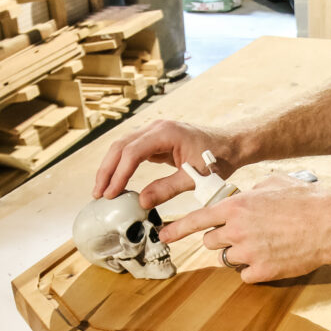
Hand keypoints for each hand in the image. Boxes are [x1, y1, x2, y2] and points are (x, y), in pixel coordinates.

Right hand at [93, 120, 239, 208]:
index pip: (132, 152)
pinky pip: (132, 150)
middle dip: (107, 170)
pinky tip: (116, 181)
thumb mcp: (195, 178)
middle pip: (120, 146)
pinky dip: (121, 165)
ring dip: (111, 167)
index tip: (111, 194)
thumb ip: (167, 189)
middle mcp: (157, 127)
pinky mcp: (156, 139)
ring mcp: (155, 131)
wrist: (232, 145)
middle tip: (98, 194)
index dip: (118, 174)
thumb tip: (141, 202)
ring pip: (123, 146)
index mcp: (166, 133)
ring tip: (102, 190)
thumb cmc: (218, 159)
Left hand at [160, 175, 330, 282]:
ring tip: (267, 243)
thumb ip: (251, 192)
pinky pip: (247, 275)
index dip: (177, 229)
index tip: (164, 235)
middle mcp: (236, 231)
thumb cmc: (306, 200)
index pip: (196, 220)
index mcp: (235, 208)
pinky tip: (275, 257)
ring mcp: (247, 254)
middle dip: (223, 239)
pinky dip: (257, 269)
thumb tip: (245, 196)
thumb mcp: (273, 184)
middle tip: (244, 234)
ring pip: (230, 259)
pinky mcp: (261, 272)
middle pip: (211, 242)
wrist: (329, 223)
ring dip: (241, 253)